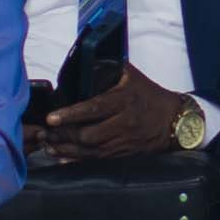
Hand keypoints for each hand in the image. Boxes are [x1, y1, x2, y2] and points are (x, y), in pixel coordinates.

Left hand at [31, 69, 182, 164]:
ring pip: (90, 151)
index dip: (71, 114)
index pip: (94, 108)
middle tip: (45, 132)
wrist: (174, 121)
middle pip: (89, 135)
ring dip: (66, 149)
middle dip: (64, 136)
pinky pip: (96, 160)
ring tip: (48, 144)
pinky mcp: (122, 153)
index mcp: (124, 100)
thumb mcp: (131, 75)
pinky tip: (61, 156)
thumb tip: (83, 58)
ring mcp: (123, 141)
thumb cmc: (148, 94)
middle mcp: (124, 123)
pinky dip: (76, 159)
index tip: (52, 118)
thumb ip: (108, 68)